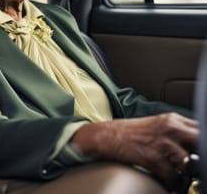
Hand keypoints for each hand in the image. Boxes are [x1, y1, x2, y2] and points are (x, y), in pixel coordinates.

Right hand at [71, 112, 198, 188]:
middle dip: (201, 157)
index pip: (202, 129)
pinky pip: (174, 177)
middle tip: (197, 166)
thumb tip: (196, 146)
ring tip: (182, 176)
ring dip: (189, 173)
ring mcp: (162, 142)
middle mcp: (170, 128)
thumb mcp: (156, 126)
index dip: (205, 142)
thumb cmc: (129, 132)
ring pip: (192, 163)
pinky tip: (167, 180)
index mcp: (172, 119)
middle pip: (202, 142)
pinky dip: (173, 183)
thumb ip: (177, 132)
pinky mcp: (153, 157)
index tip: (203, 154)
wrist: (105, 136)